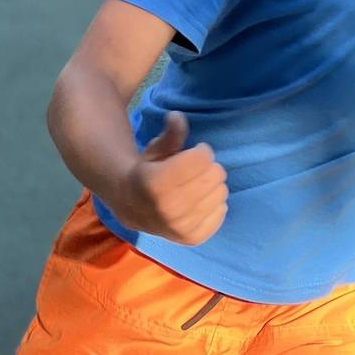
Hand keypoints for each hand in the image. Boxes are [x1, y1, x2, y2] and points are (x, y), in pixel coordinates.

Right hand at [115, 112, 228, 245]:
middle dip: (208, 167)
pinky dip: (215, 203)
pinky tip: (200, 201)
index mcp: (154, 183)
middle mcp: (168, 209)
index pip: (202, 157)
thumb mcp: (156, 149)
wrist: (132, 207)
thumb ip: (170, 132)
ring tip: (196, 186)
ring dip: (212, 185)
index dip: (201, 150)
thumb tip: (177, 116)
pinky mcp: (192, 238)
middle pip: (215, 174)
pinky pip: (222, 212)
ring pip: (221, 193)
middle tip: (195, 170)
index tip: (191, 153)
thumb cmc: (148, 171)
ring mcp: (181, 227)